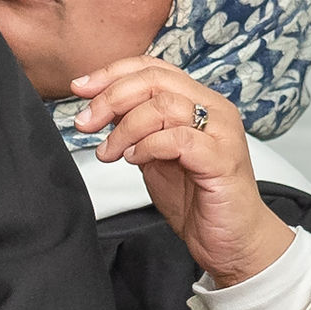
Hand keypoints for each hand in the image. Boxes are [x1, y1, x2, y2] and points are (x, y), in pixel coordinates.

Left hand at [71, 57, 292, 285]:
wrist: (230, 241)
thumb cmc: (196, 198)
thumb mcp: (154, 155)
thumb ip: (135, 128)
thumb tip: (100, 107)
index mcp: (199, 102)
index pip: (153, 68)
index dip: (112, 73)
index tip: (80, 89)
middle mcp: (215, 109)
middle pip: (156, 80)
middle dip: (111, 98)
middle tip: (86, 123)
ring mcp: (222, 133)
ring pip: (165, 106)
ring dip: (126, 127)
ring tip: (110, 152)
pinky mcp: (222, 160)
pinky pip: (179, 139)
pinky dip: (148, 146)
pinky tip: (135, 160)